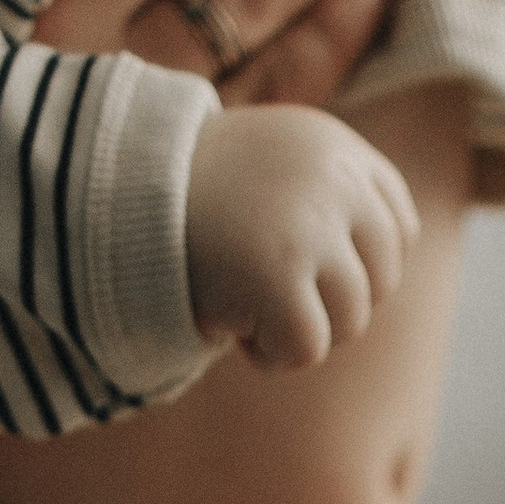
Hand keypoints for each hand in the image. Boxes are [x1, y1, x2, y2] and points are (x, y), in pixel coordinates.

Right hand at [185, 107, 418, 368]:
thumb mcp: (272, 173)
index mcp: (336, 148)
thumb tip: (391, 265)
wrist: (107, 193)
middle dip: (329, 303)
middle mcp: (333, 181)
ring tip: (244, 299)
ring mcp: (310, 228)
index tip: (300, 265)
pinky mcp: (280, 278)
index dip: (354, 266)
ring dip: (299, 329)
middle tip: (262, 286)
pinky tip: (234, 327)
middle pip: (380, 283)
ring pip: (351, 322)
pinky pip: (308, 349)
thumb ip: (330, 200)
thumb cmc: (188, 198)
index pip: (397, 230)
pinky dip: (271, 355)